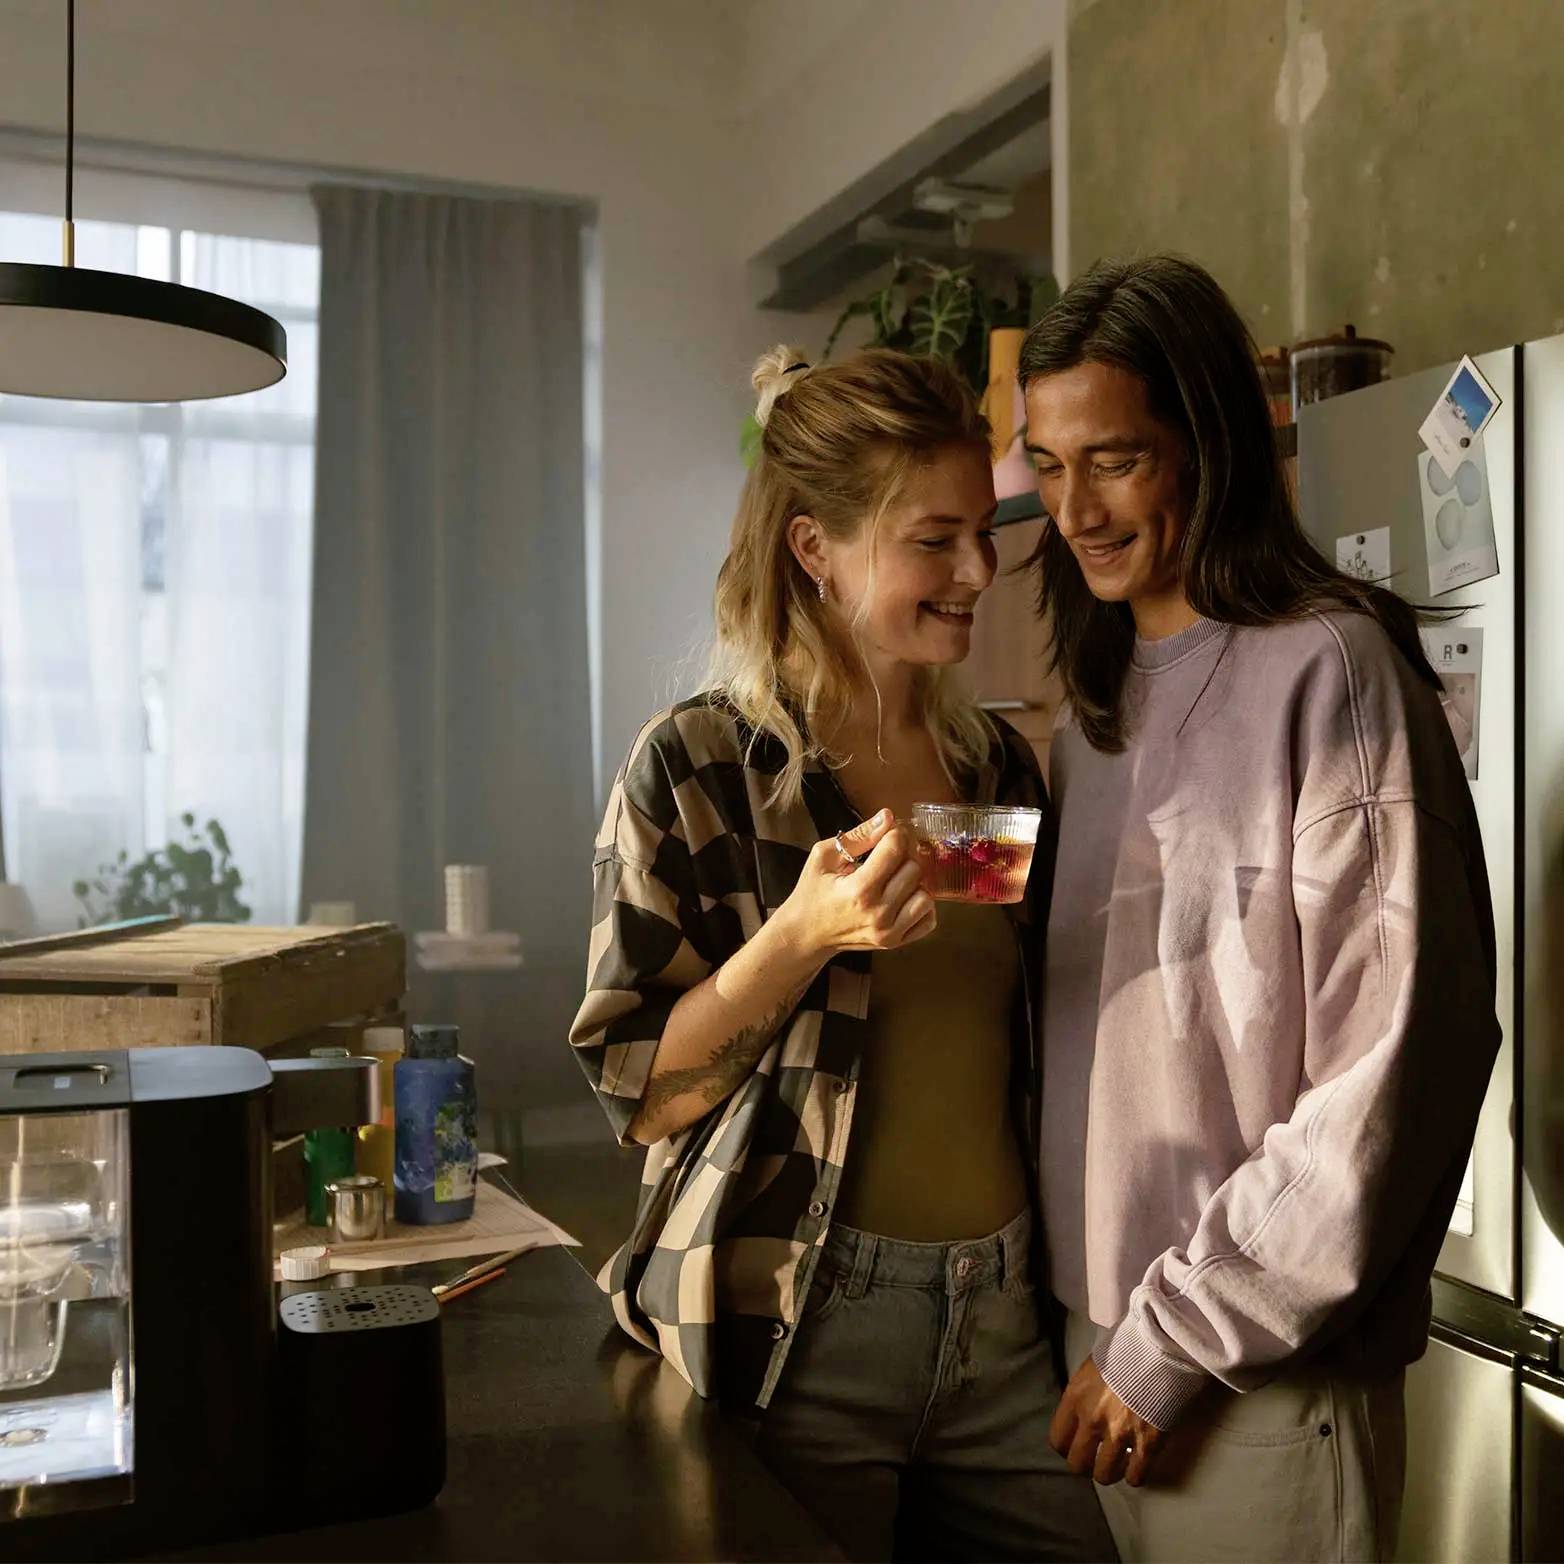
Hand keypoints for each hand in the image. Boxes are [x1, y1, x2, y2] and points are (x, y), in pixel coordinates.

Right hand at [773, 810, 936, 960]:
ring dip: (913, 883)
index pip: (895, 849)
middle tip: (888, 856)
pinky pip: (928, 919)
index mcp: (859, 889)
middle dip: (903, 856)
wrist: (805, 934)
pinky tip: (902, 898)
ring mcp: (889, 932)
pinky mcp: (896, 943)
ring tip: (894, 880)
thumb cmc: (812, 893)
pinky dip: (919, 906)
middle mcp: (878, 913)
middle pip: (914, 869)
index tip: (888, 834)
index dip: (895, 833)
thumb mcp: (824, 857)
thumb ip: (859, 836)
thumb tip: (888, 816)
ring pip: (925, 895)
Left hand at [1050, 1357, 1163, 1487]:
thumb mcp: (1091, 1369)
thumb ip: (1082, 1396)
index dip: (1066, 1448)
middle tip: (1097, 1459)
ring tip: (1118, 1464)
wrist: (1159, 1349)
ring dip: (1110, 1472)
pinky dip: (1135, 1475)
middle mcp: (1092, 1420)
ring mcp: (1119, 1434)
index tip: (1076, 1446)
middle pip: (1077, 1464)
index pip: (1057, 1439)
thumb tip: (1081, 1416)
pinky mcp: (1147, 1444)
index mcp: (1075, 1398)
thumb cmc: (1124, 1352)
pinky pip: (1136, 1477)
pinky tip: (1138, 1466)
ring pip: (1104, 1475)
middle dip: (1086, 1464)